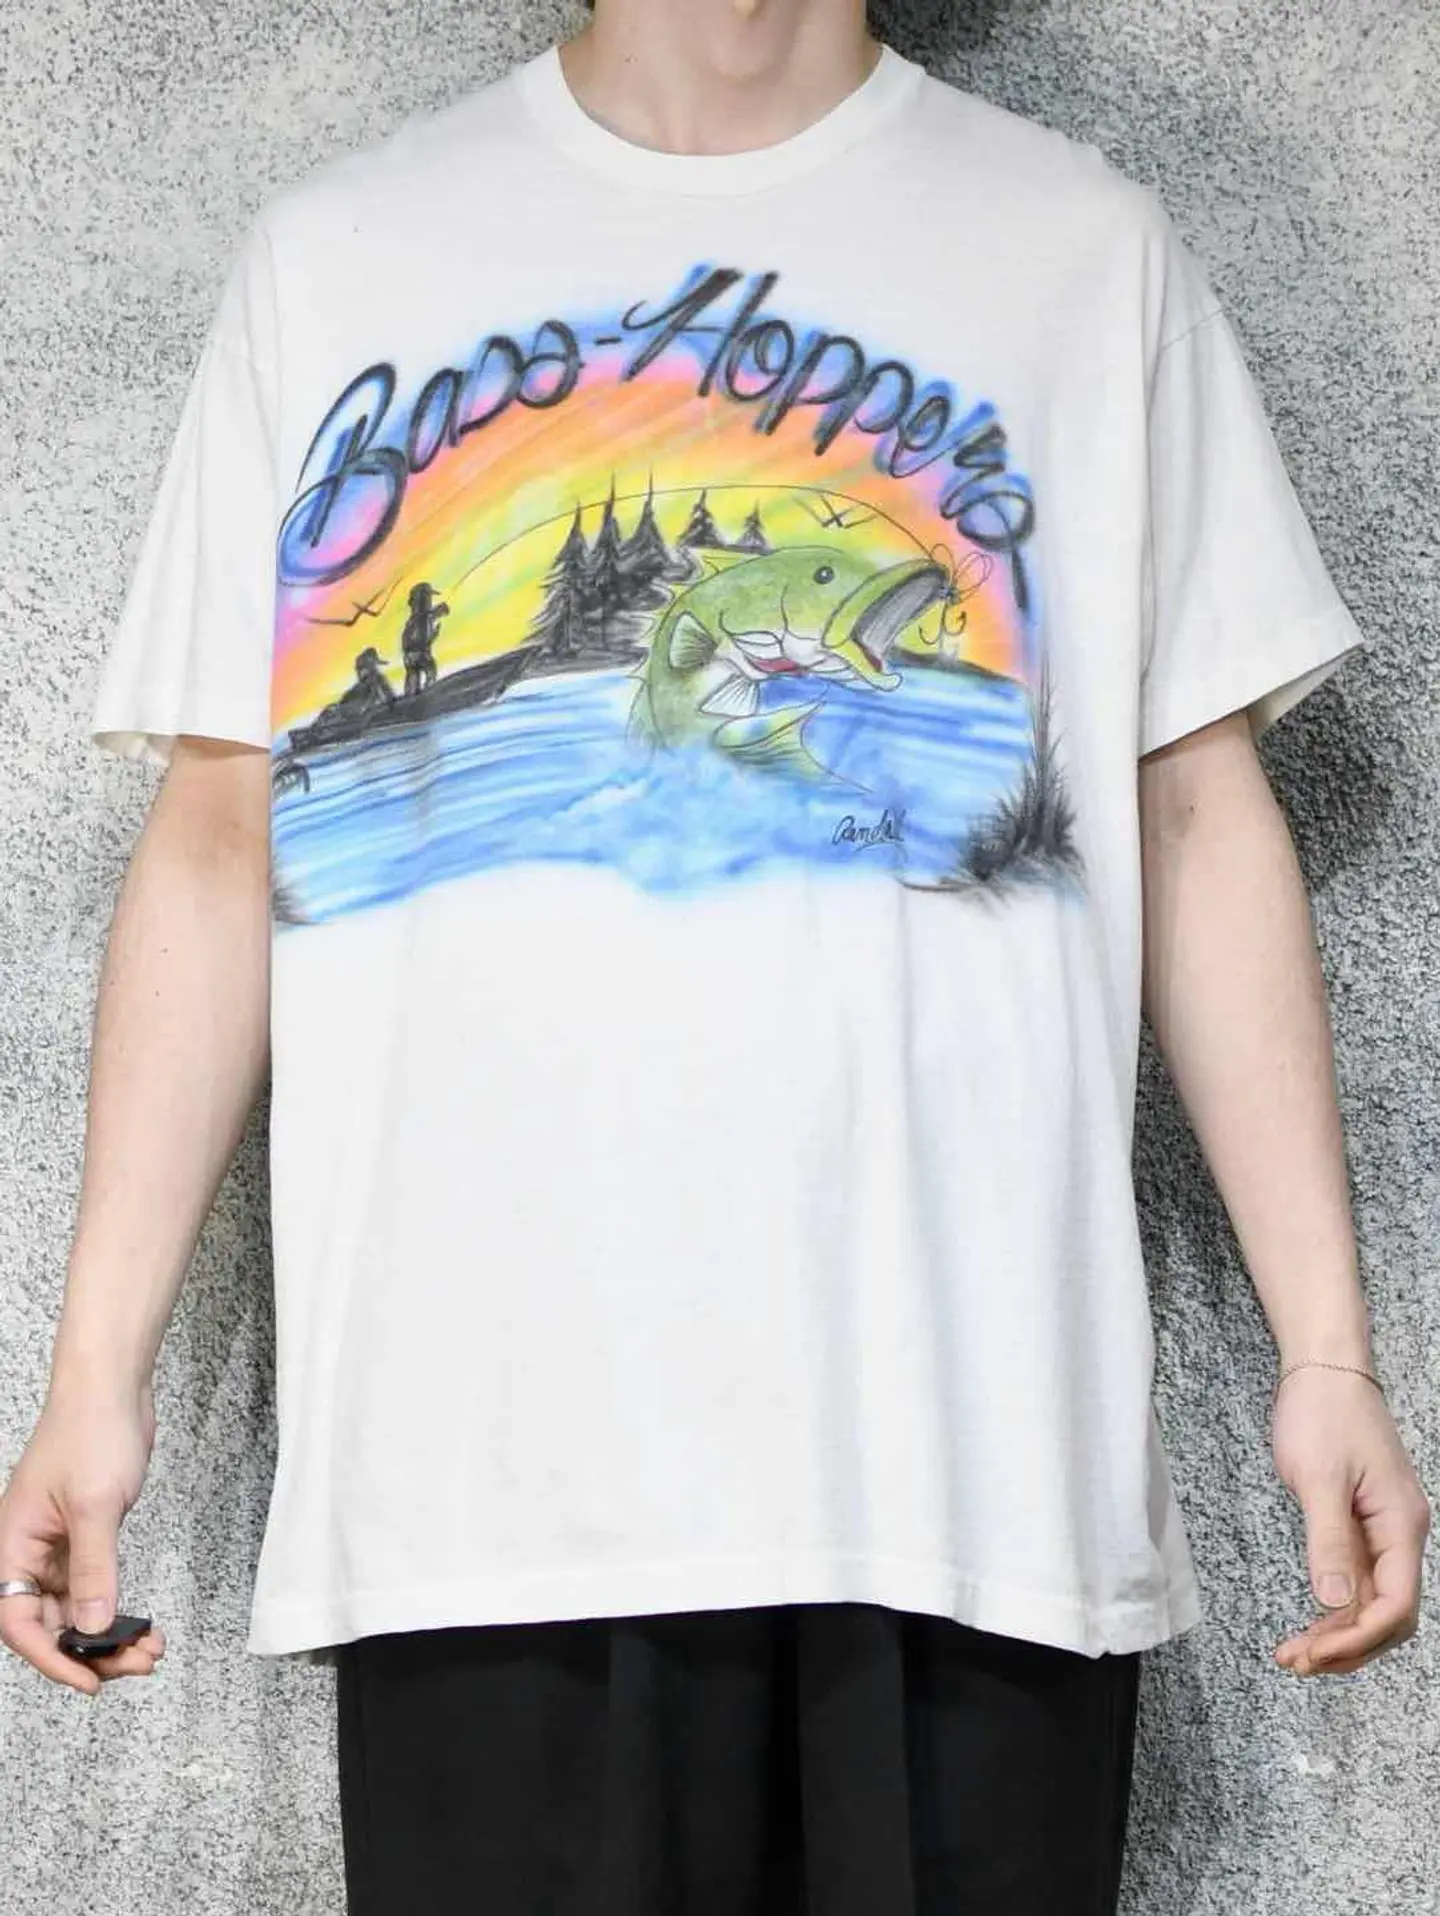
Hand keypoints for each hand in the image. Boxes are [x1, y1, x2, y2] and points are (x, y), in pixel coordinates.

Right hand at [0, 1380, 165, 1695]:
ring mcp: (56, 1545)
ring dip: (108, 1634)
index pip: (18, 1622)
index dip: (52, 1657)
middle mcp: (27, 1551)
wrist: (112, 1387)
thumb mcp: (95, 1506)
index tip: (89, 1681)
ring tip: (149, 1650)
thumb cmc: (91, 1432)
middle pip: (48, 1622)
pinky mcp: (84, 1535)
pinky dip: (116, 1607)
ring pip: (74, 1608)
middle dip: (90, 1651)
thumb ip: (94, 1569)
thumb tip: (92, 1627)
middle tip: (135, 1665)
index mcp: (12, 1546)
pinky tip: (142, 1624)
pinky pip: (93, 1585)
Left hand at [1270, 1365, 1429, 1676]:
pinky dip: (1336, 1607)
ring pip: (1373, 1603)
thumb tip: (1336, 1601)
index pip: (1396, 1604)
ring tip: (1295, 1654)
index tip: (1313, 1652)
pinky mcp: (1362, 1523)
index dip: (1357, 1637)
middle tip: (1297, 1663)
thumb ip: (1329, 1541)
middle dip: (1348, 1647)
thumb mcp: (1319, 1477)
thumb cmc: (1324, 1411)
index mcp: (1401, 1524)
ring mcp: (1383, 1530)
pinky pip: (1359, 1581)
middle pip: (1389, 1615)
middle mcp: (1400, 1533)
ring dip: (1340, 1634)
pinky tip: (1311, 1622)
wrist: (1324, 1368)